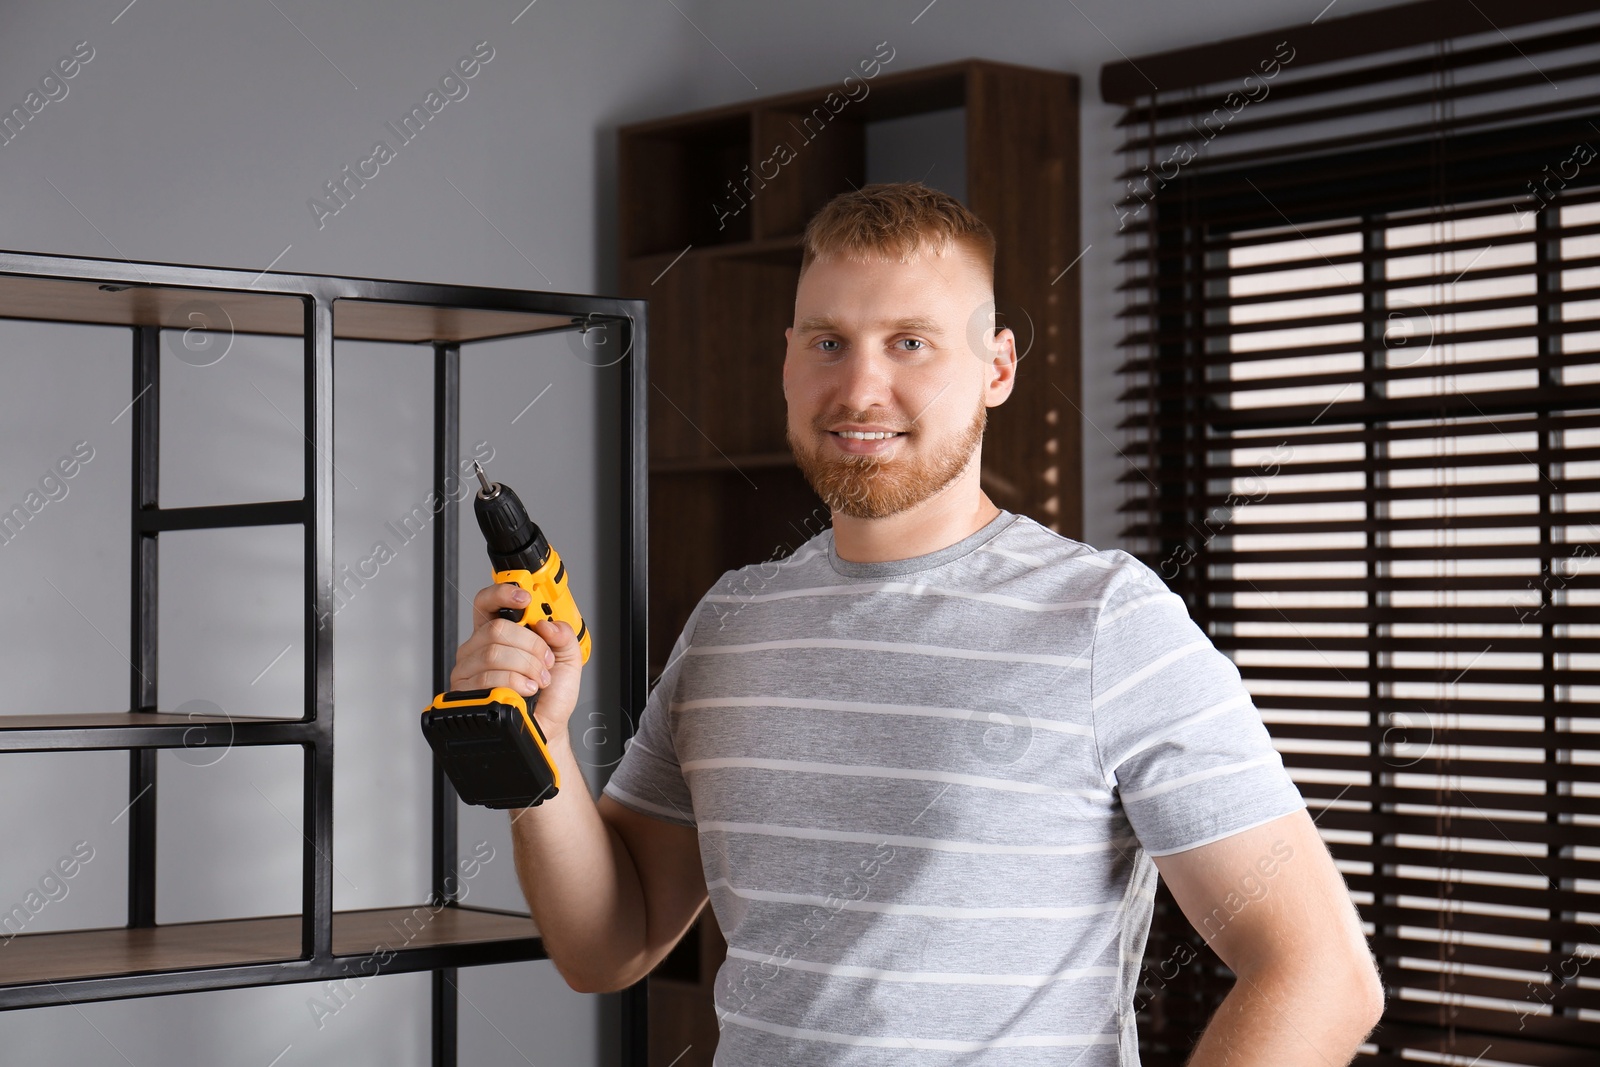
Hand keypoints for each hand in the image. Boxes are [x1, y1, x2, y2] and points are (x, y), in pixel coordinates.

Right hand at [449, 582, 583, 736]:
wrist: (547, 727)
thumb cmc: (551, 696)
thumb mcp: (568, 659)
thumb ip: (564, 635)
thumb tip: (547, 623)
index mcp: (499, 634)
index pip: (488, 603)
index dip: (502, 594)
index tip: (525, 599)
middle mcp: (478, 648)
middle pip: (497, 629)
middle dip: (531, 646)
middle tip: (545, 662)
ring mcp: (469, 670)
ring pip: (494, 653)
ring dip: (526, 667)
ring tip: (537, 680)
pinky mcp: (465, 691)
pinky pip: (489, 677)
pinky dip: (515, 683)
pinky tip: (526, 691)